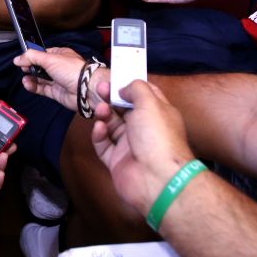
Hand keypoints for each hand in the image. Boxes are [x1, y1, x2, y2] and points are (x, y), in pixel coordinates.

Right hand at [16, 46, 109, 113]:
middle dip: (30, 67)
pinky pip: (41, 88)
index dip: (32, 55)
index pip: (42, 53)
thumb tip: (18, 59)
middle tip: (24, 68)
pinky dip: (33, 87)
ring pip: (40, 78)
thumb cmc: (73, 70)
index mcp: (59, 54)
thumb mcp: (49, 58)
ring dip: (31, 77)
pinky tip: (27, 84)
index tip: (22, 58)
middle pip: (40, 66)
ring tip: (25, 77)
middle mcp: (58, 67)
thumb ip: (31, 57)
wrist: (84, 89)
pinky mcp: (56, 92)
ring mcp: (57, 80)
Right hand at [90, 80, 194, 216]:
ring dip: (104, 115)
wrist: (156, 178)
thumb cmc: (156, 136)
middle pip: (124, 109)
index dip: (129, 85)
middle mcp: (144, 128)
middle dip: (111, 98)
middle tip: (98, 88)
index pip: (143, 95)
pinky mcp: (117, 161)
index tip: (114, 78)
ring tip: (100, 109)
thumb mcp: (150, 103)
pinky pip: (104, 145)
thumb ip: (136, 88)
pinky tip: (99, 128)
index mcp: (158, 114)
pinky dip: (99, 135)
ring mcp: (130, 145)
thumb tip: (124, 88)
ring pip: (112, 125)